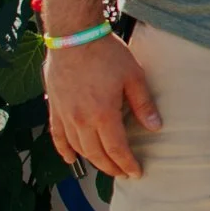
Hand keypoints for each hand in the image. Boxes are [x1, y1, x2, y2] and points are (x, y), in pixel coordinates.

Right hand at [44, 31, 160, 177]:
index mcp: (103, 115)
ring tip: (104, 166)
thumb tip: (155, 127)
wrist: (73, 37)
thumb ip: (143, 104)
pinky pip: (57, 136)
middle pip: (97, 154)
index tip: (136, 172)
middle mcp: (81, 121)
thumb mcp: (133, 76)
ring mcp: (65, 116)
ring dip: (92, 161)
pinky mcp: (54, 108)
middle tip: (123, 173)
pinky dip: (63, 150)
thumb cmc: (106, 54)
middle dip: (111, 167)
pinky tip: (70, 158)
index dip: (127, 163)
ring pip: (78, 148)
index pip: (117, 149)